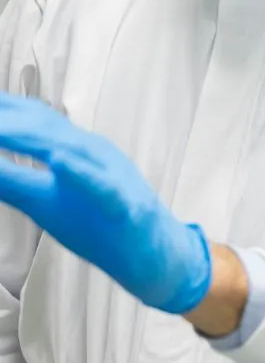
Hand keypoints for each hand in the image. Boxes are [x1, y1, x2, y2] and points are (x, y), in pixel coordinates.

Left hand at [0, 93, 210, 313]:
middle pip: (47, 127)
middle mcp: (94, 154)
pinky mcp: (123, 206)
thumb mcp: (45, 199)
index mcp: (75, 149)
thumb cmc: (98, 224)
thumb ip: (11, 178)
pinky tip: (58, 162)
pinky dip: (81, 173)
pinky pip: (102, 187)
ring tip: (1, 130)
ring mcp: (112, 177)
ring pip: (72, 151)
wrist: (152, 253)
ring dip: (31, 138)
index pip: (34, 119)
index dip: (6, 109)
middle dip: (9, 120)